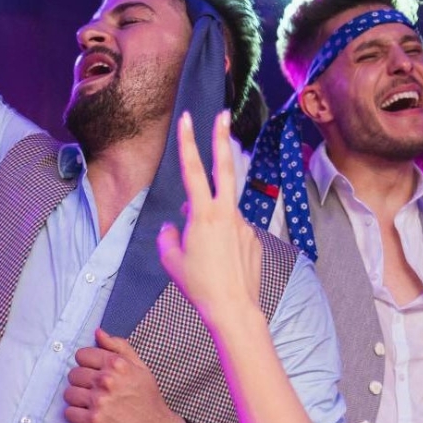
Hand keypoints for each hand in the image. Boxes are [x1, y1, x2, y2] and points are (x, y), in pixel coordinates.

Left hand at [64, 328, 185, 422]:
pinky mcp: (92, 422)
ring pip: (69, 393)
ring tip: (92, 403)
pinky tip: (90, 415)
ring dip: (78, 399)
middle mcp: (106, 381)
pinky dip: (76, 415)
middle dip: (82, 382)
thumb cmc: (148, 399)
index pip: (82, 355)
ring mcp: (98, 402)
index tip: (94, 372)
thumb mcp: (140, 367)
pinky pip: (69, 413)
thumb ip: (119, 347)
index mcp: (117, 364)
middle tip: (95, 390)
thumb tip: (98, 333)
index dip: (87, 363)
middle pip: (74, 374)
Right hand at [160, 110, 262, 326]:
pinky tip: (221, 266)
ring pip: (222, 214)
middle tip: (221, 115)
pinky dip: (223, 243)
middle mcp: (227, 213)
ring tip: (208, 260)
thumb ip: (168, 234)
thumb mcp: (170, 259)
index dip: (187, 142)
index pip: (193, 170)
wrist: (233, 308)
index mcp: (204, 214)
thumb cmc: (198, 284)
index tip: (187, 119)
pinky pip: (233, 233)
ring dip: (211, 226)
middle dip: (221, 138)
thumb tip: (174, 223)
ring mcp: (244, 224)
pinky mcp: (254, 238)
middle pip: (224, 167)